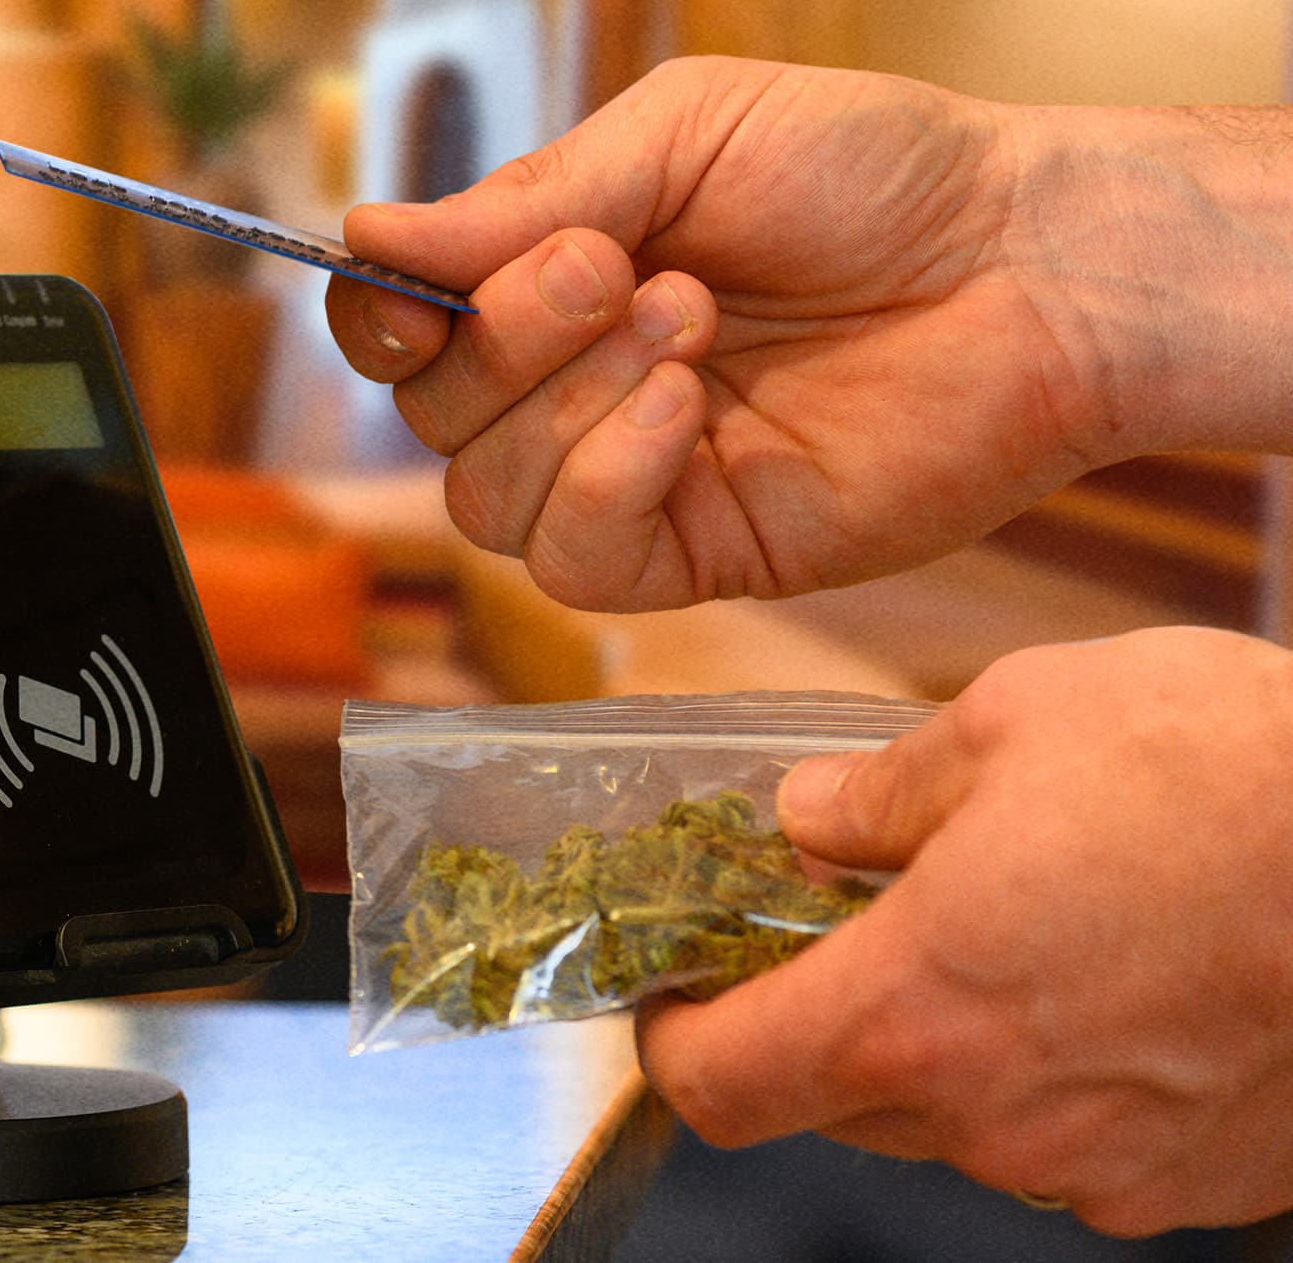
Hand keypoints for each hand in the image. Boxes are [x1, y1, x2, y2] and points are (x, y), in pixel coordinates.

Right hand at [324, 56, 1114, 608]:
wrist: (1030, 259)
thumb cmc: (874, 172)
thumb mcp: (683, 132)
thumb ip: (526, 196)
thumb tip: (365, 235)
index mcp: (551, 286)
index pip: (396, 335)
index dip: (379, 317)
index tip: (420, 278)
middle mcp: (573, 390)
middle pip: (432, 418)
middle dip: (509, 335)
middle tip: (622, 267)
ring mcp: (634, 478)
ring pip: (486, 502)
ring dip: (569, 403)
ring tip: (692, 321)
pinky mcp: (700, 552)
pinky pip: (576, 561)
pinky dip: (609, 479)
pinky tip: (690, 411)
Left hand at [635, 627, 1292, 1236]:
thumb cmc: (1228, 770)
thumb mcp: (1008, 721)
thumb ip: (878, 793)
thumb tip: (808, 821)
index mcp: (913, 1011)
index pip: (721, 1086)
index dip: (677, 1039)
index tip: (682, 986)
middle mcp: (995, 1118)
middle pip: (834, 1105)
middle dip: (819, 1022)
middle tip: (849, 926)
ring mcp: (1103, 1165)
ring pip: (958, 1125)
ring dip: (949, 1047)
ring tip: (1010, 931)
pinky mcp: (1198, 1184)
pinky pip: (1076, 1142)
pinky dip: (1059, 1076)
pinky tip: (1111, 980)